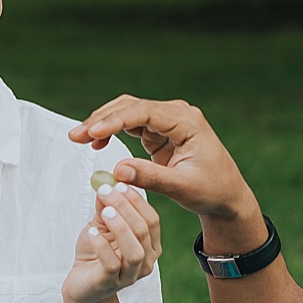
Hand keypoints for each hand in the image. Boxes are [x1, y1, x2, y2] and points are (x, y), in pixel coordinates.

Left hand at [62, 181, 161, 302]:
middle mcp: (147, 260)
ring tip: (105, 212)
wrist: (82, 286)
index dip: (136, 200)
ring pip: (135, 250)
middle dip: (126, 207)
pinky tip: (92, 232)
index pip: (152, 219)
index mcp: (150, 244)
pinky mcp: (111, 283)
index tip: (119, 183)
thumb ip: (105, 207)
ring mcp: (130, 274)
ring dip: (120, 226)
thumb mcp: (101, 226)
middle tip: (107, 192)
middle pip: (144, 230)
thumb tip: (106, 183)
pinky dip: (102, 245)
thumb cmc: (95, 255)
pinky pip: (111, 264)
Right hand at [70, 96, 253, 221]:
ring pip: (128, 112)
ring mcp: (167, 121)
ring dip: (103, 123)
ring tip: (79, 138)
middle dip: (102, 119)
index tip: (92, 133)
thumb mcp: (181, 187)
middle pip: (132, 107)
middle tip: (76, 136)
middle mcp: (177, 115)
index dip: (115, 120)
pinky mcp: (160, 132)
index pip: (144, 112)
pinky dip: (112, 131)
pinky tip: (97, 142)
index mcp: (187, 122)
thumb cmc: (212, 190)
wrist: (226, 195)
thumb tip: (117, 171)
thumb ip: (150, 178)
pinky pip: (131, 125)